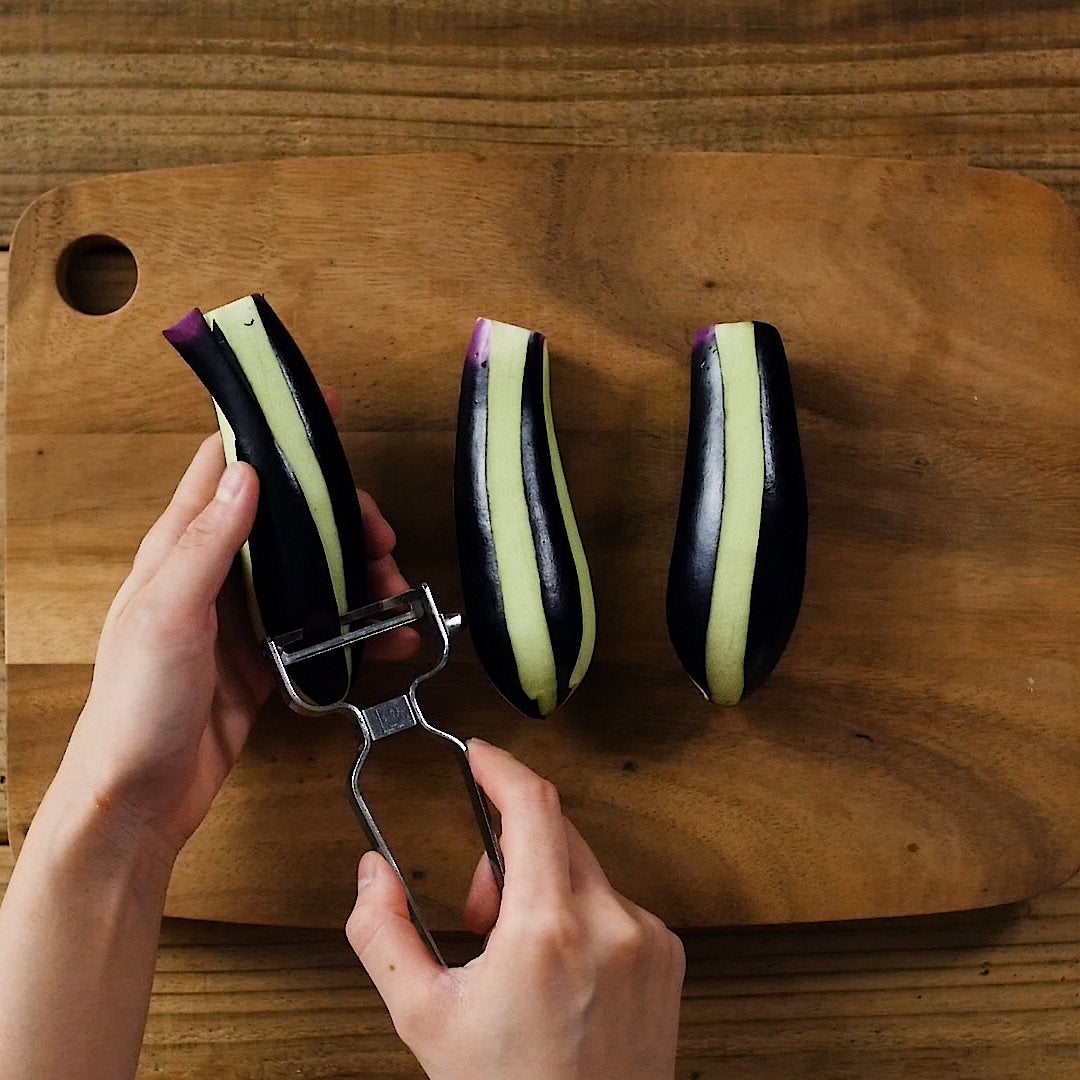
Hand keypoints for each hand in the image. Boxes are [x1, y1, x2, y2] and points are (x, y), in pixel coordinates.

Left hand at [56, 427, 411, 865]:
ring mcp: (244, 619)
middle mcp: (215, 576)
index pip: (226, 465)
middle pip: (288, 521)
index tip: (323, 415)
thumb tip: (248, 474)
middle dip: (341, 519)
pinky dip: (359, 630)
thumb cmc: (135, 706)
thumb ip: (206, 545)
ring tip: (394, 595)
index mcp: (180, 550)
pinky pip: (322, 629)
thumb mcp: (167, 616)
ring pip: (314, 573)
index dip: (271, 433)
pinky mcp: (268, 660)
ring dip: (358, 576)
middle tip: (381, 536)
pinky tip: (389, 641)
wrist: (139, 799)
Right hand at [346, 740, 685, 1079]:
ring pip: (583, 869)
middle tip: (482, 913)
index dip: (500, 768)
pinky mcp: (667, 956)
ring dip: (544, 887)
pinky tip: (565, 973)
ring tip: (523, 956)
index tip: (478, 756)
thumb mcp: (424, 1019)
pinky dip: (581, 916)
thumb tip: (374, 874)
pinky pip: (615, 903)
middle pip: (554, 833)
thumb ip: (383, 934)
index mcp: (547, 931)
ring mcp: (646, 939)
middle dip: (507, 850)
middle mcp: (609, 924)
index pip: (532, 806)